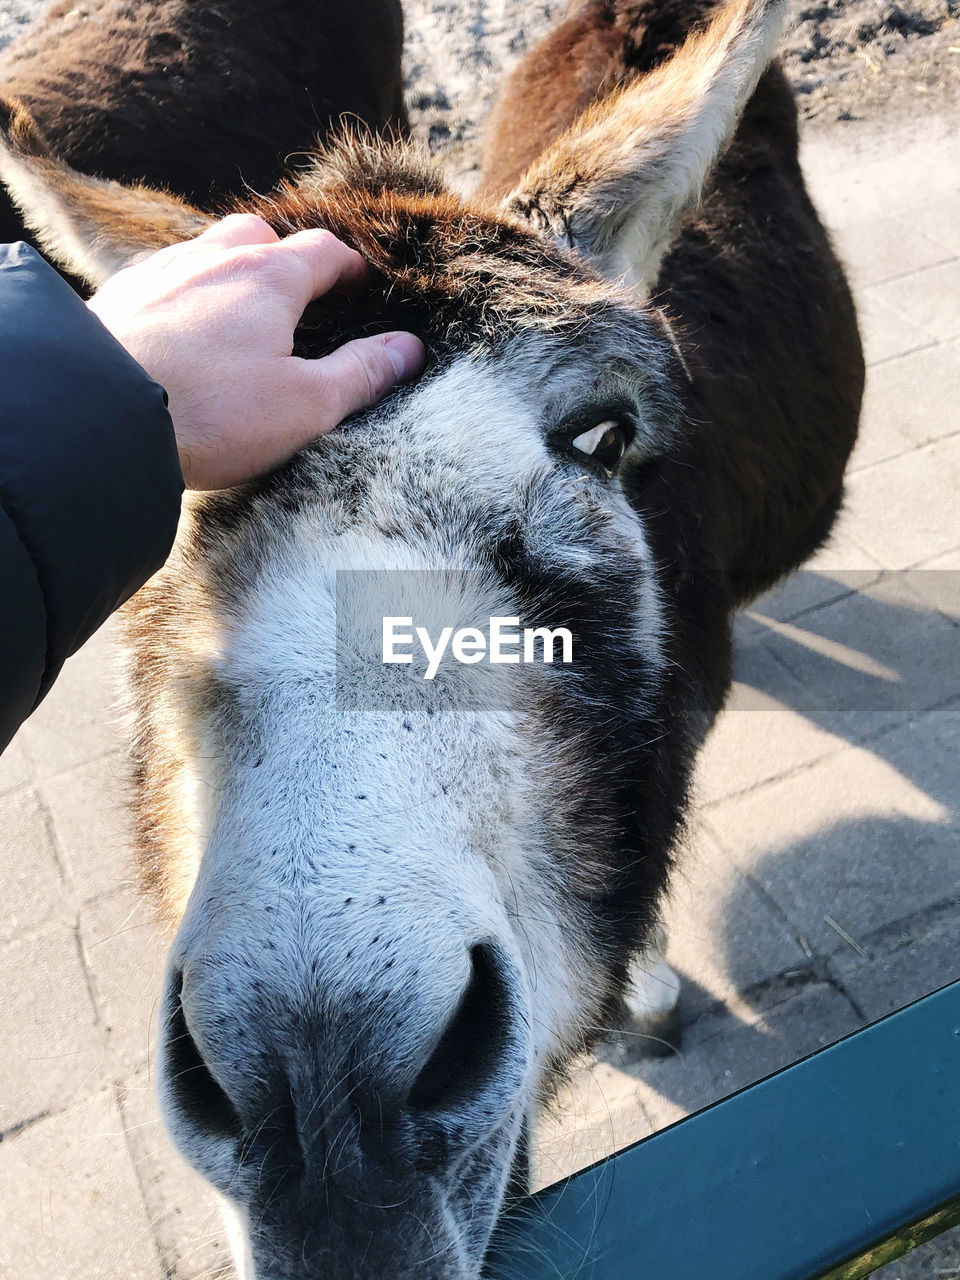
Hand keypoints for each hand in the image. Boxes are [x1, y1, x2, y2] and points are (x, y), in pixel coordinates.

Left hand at [87, 214, 425, 488]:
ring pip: (206, 252)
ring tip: (239, 317)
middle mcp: (213, 259)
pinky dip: (185, 294)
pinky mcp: (117, 297)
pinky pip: (163, 279)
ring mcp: (159, 272)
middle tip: (299, 296)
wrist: (98, 417)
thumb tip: (410, 350)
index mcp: (268, 278)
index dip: (350, 267)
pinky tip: (183, 334)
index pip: (324, 251)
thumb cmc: (211, 412)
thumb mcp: (306, 405)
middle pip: (259, 235)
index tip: (361, 286)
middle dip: (285, 257)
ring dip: (231, 273)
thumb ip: (361, 374)